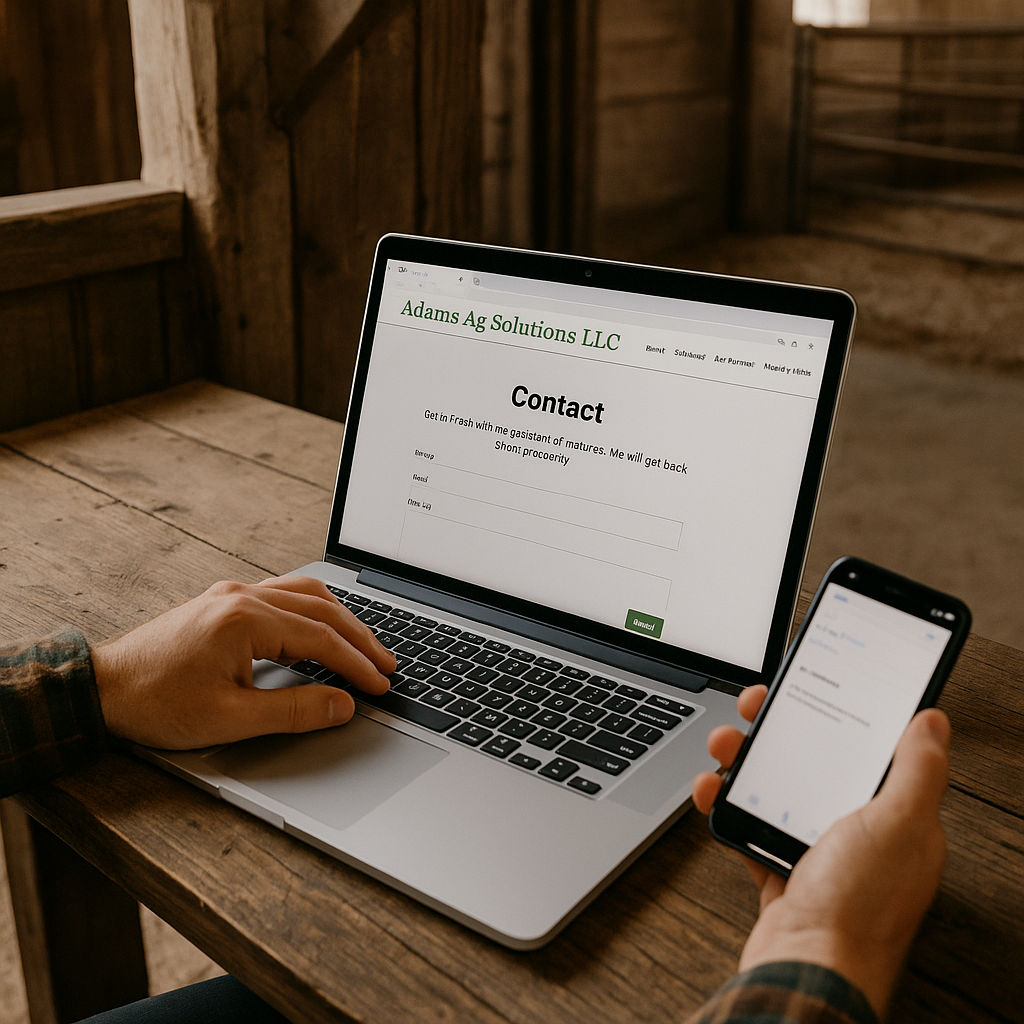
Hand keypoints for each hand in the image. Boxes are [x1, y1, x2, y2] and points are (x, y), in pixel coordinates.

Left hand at [91, 576, 395, 748]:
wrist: (101, 688)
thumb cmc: (156, 703)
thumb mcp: (230, 718)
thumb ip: (294, 712)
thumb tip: (342, 705)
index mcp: (245, 619)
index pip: (321, 638)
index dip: (356, 664)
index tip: (380, 684)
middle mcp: (242, 596)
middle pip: (321, 609)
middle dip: (359, 638)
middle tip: (387, 664)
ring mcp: (231, 595)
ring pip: (305, 594)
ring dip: (340, 618)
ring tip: (364, 643)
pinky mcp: (222, 602)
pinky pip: (282, 593)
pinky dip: (313, 609)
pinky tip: (321, 626)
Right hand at [693, 686, 949, 1018]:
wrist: (805, 972)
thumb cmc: (856, 908)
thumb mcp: (896, 825)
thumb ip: (917, 771)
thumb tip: (933, 723)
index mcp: (896, 820)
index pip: (869, 750)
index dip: (840, 714)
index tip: (811, 687)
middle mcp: (859, 834)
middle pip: (815, 762)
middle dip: (779, 730)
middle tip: (754, 708)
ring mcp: (817, 853)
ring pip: (777, 787)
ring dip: (744, 761)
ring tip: (724, 745)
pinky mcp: (781, 870)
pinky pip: (749, 824)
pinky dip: (725, 804)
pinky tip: (711, 791)